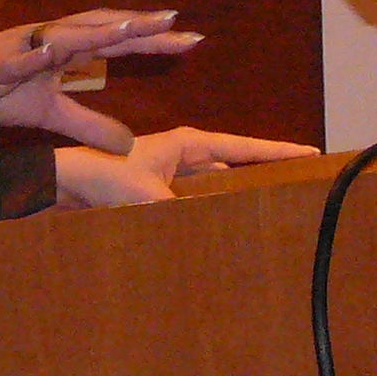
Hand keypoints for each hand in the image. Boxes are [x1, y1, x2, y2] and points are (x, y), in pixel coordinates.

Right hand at [0, 9, 200, 153]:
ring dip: (98, 30)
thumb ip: (90, 124)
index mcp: (64, 48)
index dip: (151, 39)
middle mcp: (48, 39)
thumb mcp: (50, 115)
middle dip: (137, 25)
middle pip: (100, 28)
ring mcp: (22, 49)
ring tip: (132, 26)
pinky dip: (35, 56)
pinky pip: (17, 62)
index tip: (190, 39)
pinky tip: (52, 50)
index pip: (116, 41)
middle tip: (177, 23)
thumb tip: (129, 145)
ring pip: (64, 35)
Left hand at [54, 127, 320, 208]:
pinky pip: (199, 198)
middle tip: (300, 182)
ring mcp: (174, 171)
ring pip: (219, 183)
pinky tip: (226, 225)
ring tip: (272, 206)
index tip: (310, 153)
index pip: (244, 147)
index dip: (278, 152)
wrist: (66, 180)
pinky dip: (213, 208)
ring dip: (239, 193)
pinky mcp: (161, 188)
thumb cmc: (103, 174)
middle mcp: (185, 154)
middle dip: (266, 172)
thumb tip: (208, 232)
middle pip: (237, 163)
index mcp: (188, 143)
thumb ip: (180, 211)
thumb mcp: (147, 193)